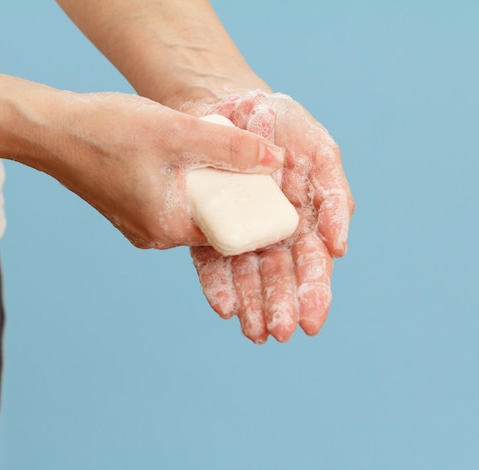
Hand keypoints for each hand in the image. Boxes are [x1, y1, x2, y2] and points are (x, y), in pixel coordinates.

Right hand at [31, 91, 283, 249]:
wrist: (50, 131)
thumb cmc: (107, 132)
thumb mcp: (178, 134)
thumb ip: (229, 149)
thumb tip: (275, 160)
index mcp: (168, 229)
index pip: (228, 231)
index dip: (251, 207)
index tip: (266, 185)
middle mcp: (154, 236)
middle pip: (209, 221)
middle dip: (229, 193)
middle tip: (242, 162)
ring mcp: (138, 225)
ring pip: (189, 210)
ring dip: (205, 186)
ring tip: (211, 153)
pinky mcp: (128, 211)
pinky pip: (169, 203)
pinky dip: (182, 184)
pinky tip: (181, 157)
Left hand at [188, 91, 353, 342]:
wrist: (231, 106)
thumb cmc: (281, 126)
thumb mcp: (319, 153)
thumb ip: (333, 195)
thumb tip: (339, 247)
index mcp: (304, 220)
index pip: (313, 265)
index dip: (314, 294)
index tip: (311, 322)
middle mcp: (272, 234)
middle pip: (279, 278)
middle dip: (280, 306)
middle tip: (278, 332)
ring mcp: (238, 233)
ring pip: (246, 277)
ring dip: (252, 305)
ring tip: (254, 331)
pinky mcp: (207, 230)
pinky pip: (211, 262)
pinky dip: (217, 285)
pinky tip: (224, 307)